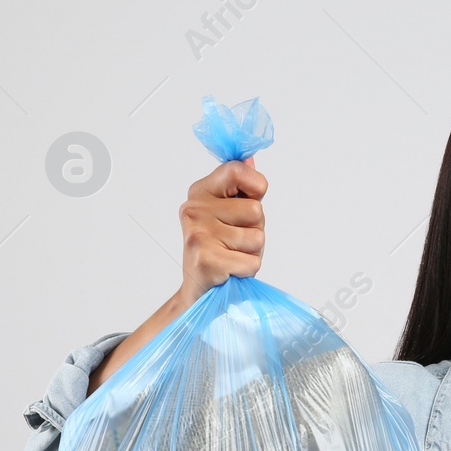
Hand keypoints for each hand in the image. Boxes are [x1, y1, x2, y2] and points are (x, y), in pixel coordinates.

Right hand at [176, 156, 265, 305]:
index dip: (256, 186)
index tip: (250, 200)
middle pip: (256, 209)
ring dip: (252, 252)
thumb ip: (241, 187)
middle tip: (235, 242)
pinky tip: (229, 271)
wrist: (199, 292)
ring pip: (257, 237)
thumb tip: (250, 158)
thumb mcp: (231, 214)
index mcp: (200, 192)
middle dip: (256, 229)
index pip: (237, 170)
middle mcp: (194, 209)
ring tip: (232, 256)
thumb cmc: (221, 250)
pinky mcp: (206, 260)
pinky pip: (252, 262)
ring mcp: (198, 234)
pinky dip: (247, 270)